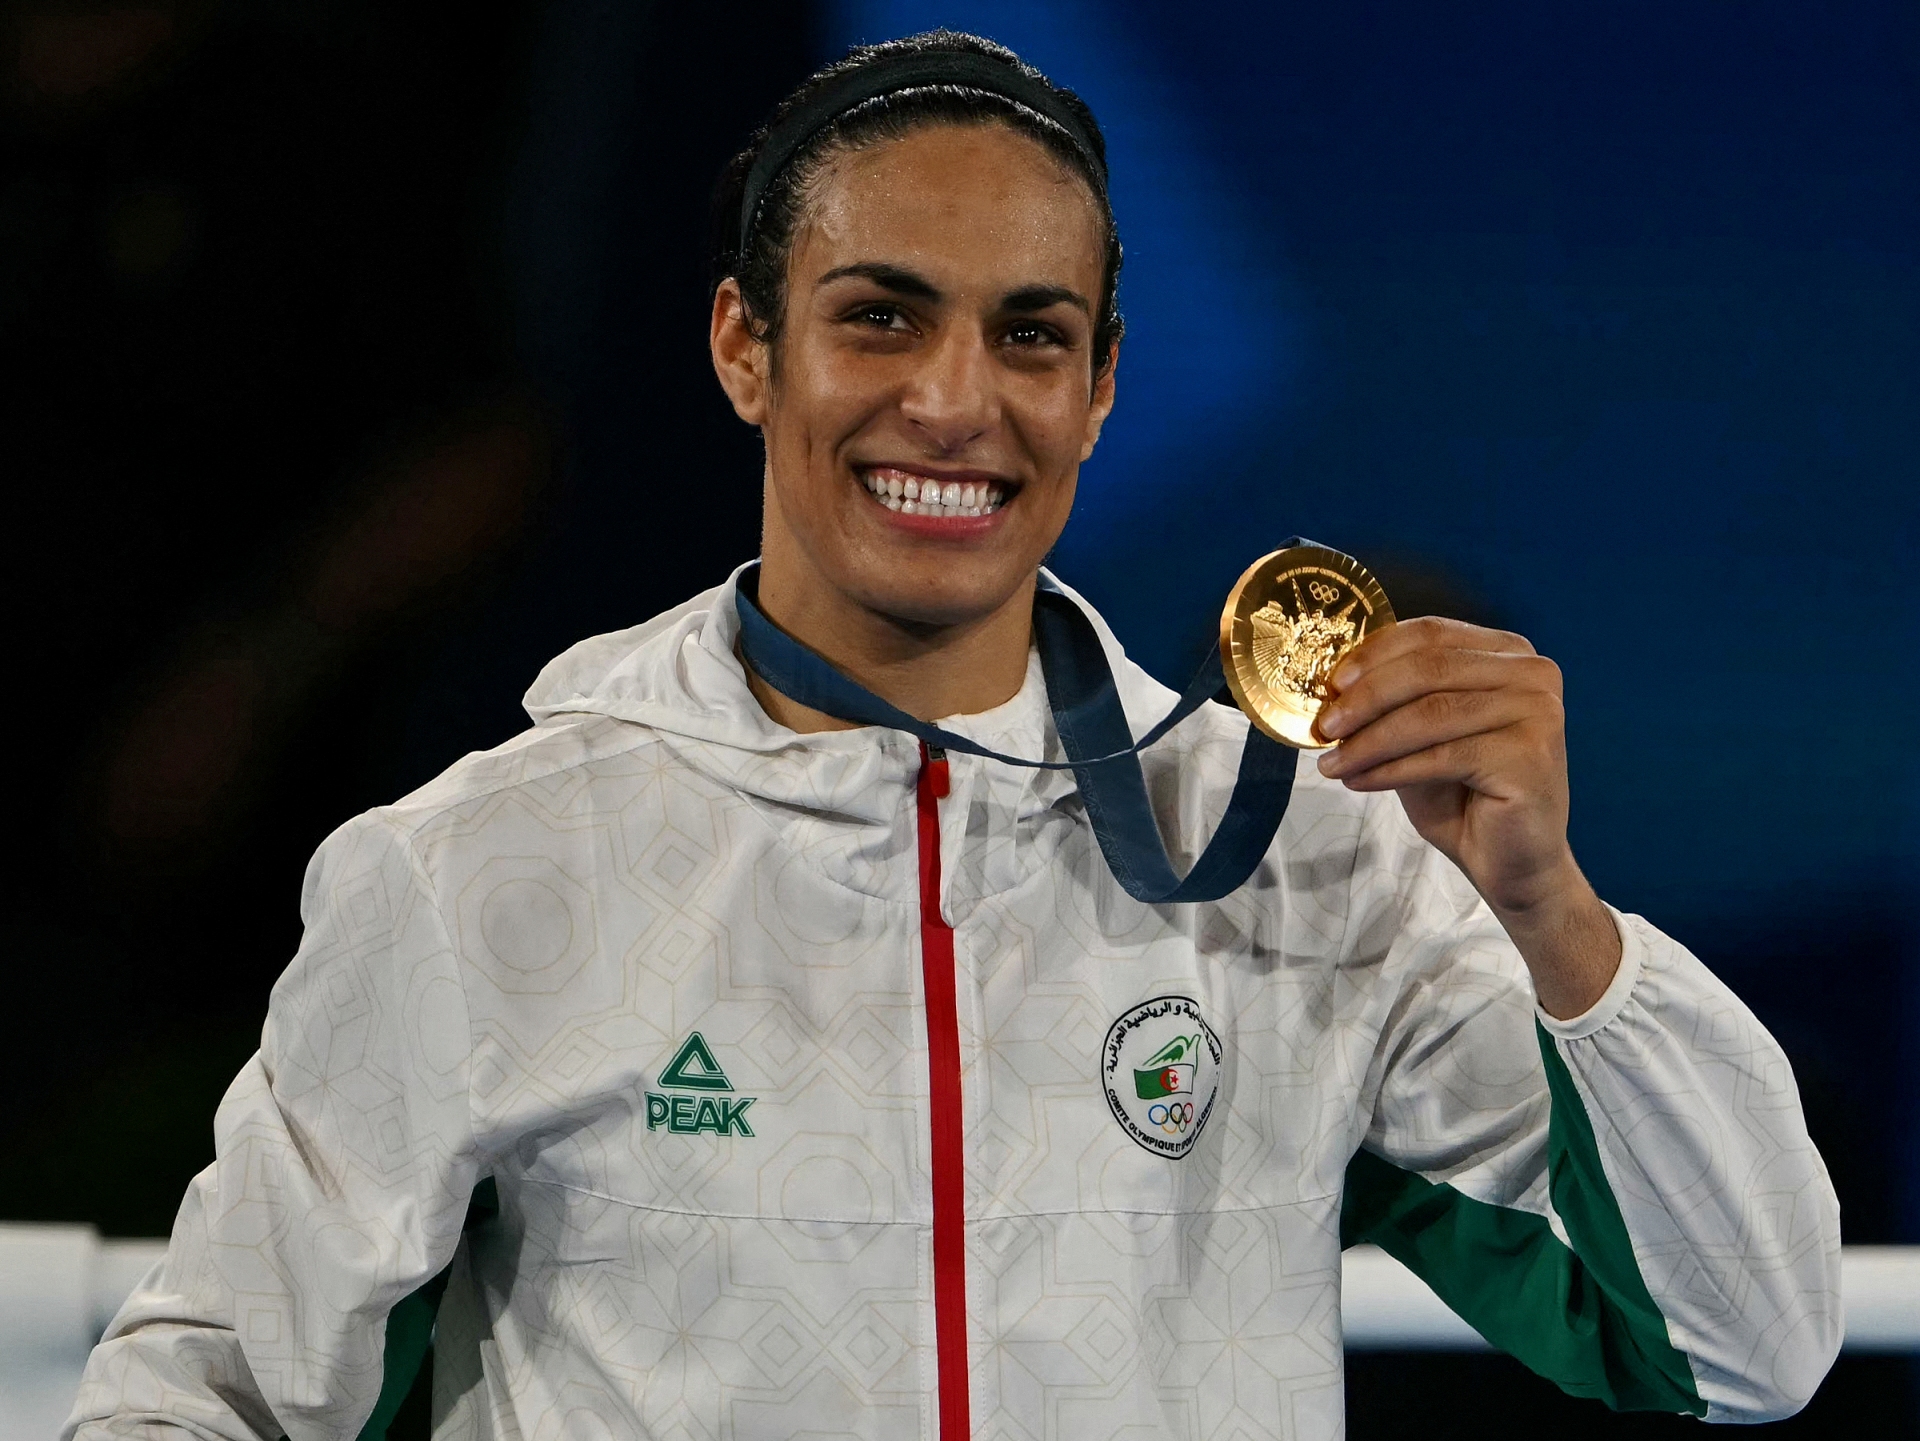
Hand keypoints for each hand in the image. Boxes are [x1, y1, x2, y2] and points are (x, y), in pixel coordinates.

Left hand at [1312, 616, 1619, 1017]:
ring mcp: (1538, 712)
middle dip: (1365, 697)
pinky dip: (1391, 769)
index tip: (1330, 683)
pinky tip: (1359, 781)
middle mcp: (1532, 674)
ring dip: (1371, 739)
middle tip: (1324, 726)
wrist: (1512, 863)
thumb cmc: (1464, 796)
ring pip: (1432, 712)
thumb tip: (1331, 688)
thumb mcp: (1419, 738)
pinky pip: (1443, 755)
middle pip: (1429, 668)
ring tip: (1332, 762)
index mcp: (1508, 654)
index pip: (1430, 634)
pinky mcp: (1531, 756)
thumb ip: (1391, 704)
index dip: (1374, 655)